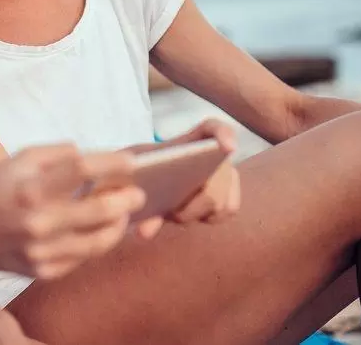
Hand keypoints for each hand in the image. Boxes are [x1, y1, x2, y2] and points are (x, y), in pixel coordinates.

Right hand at [0, 143, 143, 279]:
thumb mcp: (18, 159)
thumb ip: (57, 154)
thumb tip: (91, 157)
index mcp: (31, 188)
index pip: (82, 171)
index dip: (112, 165)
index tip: (131, 162)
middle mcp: (38, 222)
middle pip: (99, 211)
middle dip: (126, 200)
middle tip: (138, 195)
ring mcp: (42, 252)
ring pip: (98, 243)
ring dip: (117, 226)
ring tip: (123, 215)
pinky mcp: (43, 272)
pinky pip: (82, 259)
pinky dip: (94, 244)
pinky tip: (99, 232)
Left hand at [131, 119, 240, 238]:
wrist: (144, 175)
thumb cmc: (140, 168)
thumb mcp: (132, 176)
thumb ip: (135, 198)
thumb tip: (145, 232)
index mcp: (190, 139)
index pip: (214, 128)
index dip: (225, 135)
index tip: (228, 147)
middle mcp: (213, 153)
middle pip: (219, 178)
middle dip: (195, 203)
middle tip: (172, 212)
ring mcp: (223, 172)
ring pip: (223, 200)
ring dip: (197, 213)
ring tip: (175, 212)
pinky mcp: (227, 193)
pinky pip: (228, 209)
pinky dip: (208, 217)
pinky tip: (187, 215)